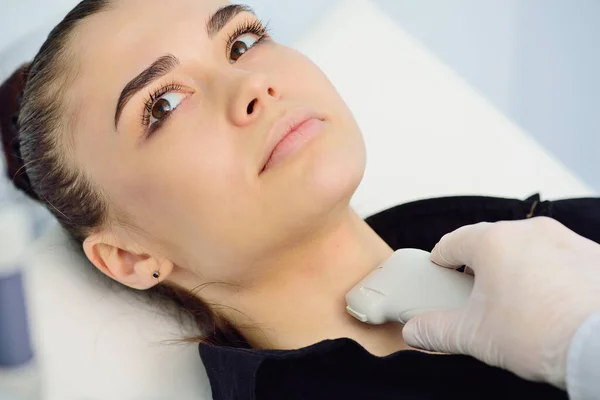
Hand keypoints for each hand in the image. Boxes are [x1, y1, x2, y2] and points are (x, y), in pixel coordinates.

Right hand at [402, 217, 599, 387]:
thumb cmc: (542, 333)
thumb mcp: (473, 336)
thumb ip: (435, 330)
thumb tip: (413, 332)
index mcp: (492, 242)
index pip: (452, 243)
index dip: (440, 260)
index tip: (440, 273)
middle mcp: (527, 231)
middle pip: (489, 242)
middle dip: (479, 266)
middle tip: (477, 295)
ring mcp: (563, 238)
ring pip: (526, 248)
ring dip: (515, 268)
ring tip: (517, 302)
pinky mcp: (591, 254)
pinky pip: (558, 258)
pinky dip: (548, 273)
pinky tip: (551, 303)